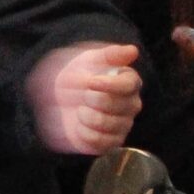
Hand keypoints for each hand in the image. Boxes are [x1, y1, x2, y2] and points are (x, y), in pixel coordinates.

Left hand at [26, 41, 141, 155]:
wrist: (61, 96)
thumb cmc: (80, 74)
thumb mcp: (91, 58)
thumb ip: (111, 55)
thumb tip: (133, 50)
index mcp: (129, 83)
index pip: (129, 85)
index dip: (109, 84)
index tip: (91, 81)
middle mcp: (131, 105)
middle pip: (117, 105)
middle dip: (93, 99)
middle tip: (83, 95)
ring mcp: (122, 125)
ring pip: (109, 125)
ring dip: (87, 116)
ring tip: (80, 110)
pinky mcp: (110, 142)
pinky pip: (101, 143)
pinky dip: (85, 133)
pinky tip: (80, 125)